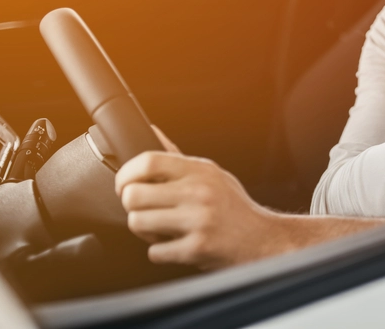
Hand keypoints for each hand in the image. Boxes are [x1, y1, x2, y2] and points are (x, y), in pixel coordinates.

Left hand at [116, 136, 280, 269]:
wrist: (261, 238)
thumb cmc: (232, 207)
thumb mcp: (211, 174)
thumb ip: (178, 158)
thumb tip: (152, 132)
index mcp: (200, 170)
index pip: (149, 161)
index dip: (126, 173)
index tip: (124, 183)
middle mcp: (199, 192)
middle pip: (134, 194)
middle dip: (130, 205)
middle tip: (142, 209)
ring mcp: (198, 220)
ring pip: (138, 223)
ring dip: (143, 230)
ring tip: (160, 228)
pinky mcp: (197, 248)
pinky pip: (154, 251)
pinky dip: (160, 252)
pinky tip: (176, 245)